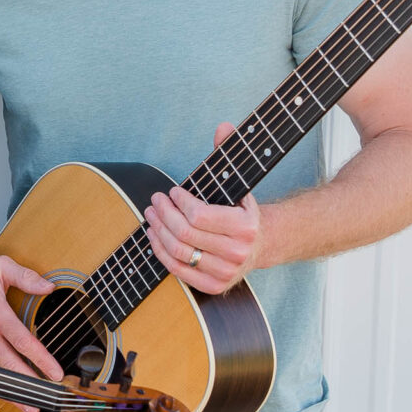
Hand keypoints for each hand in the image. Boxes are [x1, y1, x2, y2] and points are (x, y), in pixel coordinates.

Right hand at [0, 246, 61, 385]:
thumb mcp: (1, 265)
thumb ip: (27, 277)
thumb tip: (49, 287)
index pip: (23, 341)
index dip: (42, 360)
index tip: (56, 373)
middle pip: (8, 364)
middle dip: (29, 383)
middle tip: (45, 397)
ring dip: (10, 391)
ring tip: (28, 404)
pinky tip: (4, 392)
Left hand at [144, 125, 261, 292]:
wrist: (260, 245)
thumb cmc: (240, 210)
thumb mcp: (238, 183)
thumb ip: (228, 154)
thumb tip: (223, 126)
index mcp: (246, 227)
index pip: (199, 216)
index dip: (179, 202)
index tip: (171, 192)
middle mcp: (238, 252)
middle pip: (185, 234)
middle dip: (164, 214)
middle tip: (154, 201)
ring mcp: (226, 272)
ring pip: (179, 252)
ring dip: (158, 232)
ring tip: (151, 215)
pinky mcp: (214, 285)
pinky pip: (179, 271)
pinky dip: (161, 253)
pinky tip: (155, 236)